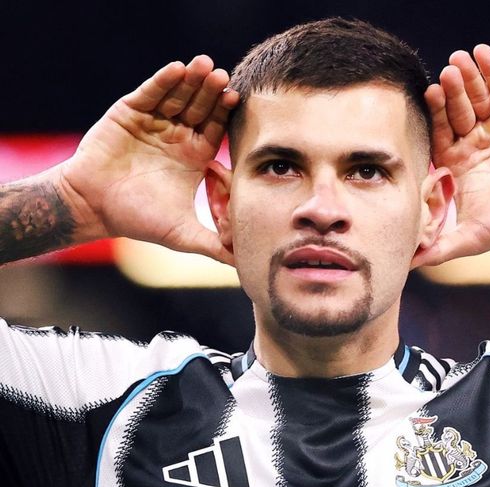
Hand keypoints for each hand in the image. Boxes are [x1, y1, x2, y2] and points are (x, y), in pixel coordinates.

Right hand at [59, 55, 238, 261]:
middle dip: (210, 92)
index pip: (216, 129)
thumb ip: (214, 246)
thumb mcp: (183, 234)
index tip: (237, 100)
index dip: (225, 115)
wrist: (93, 207)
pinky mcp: (130, 113)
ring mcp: (154, 122)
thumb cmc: (138, 219)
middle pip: (200, 107)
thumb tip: (245, 266)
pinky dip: (163, 82)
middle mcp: (177, 135)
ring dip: (191, 81)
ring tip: (204, 65)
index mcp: (194, 155)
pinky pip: (150, 93)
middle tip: (223, 77)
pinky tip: (177, 70)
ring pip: (178, 96)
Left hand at [423, 45, 489, 263]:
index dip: (434, 116)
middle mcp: (472, 143)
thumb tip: (407, 265)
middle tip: (443, 77)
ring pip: (477, 98)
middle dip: (450, 94)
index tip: (426, 96)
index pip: (439, 134)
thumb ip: (440, 248)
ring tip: (459, 60)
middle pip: (456, 111)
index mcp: (457, 164)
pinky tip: (482, 53)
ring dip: (468, 79)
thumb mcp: (471, 238)